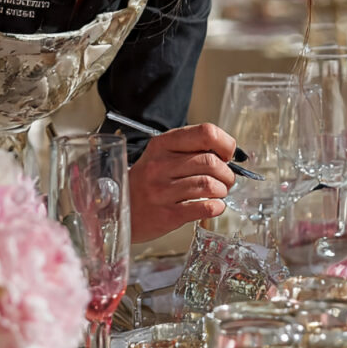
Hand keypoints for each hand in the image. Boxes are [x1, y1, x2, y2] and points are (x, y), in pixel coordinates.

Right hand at [127, 123, 235, 242]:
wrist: (119, 209)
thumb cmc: (147, 182)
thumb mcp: (161, 156)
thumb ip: (189, 150)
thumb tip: (227, 153)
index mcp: (162, 144)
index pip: (205, 133)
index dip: (225, 143)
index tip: (227, 154)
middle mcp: (160, 165)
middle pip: (211, 161)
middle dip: (227, 173)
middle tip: (226, 180)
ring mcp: (162, 190)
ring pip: (209, 185)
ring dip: (222, 190)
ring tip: (218, 193)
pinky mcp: (167, 214)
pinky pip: (204, 208)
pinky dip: (217, 207)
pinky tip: (214, 206)